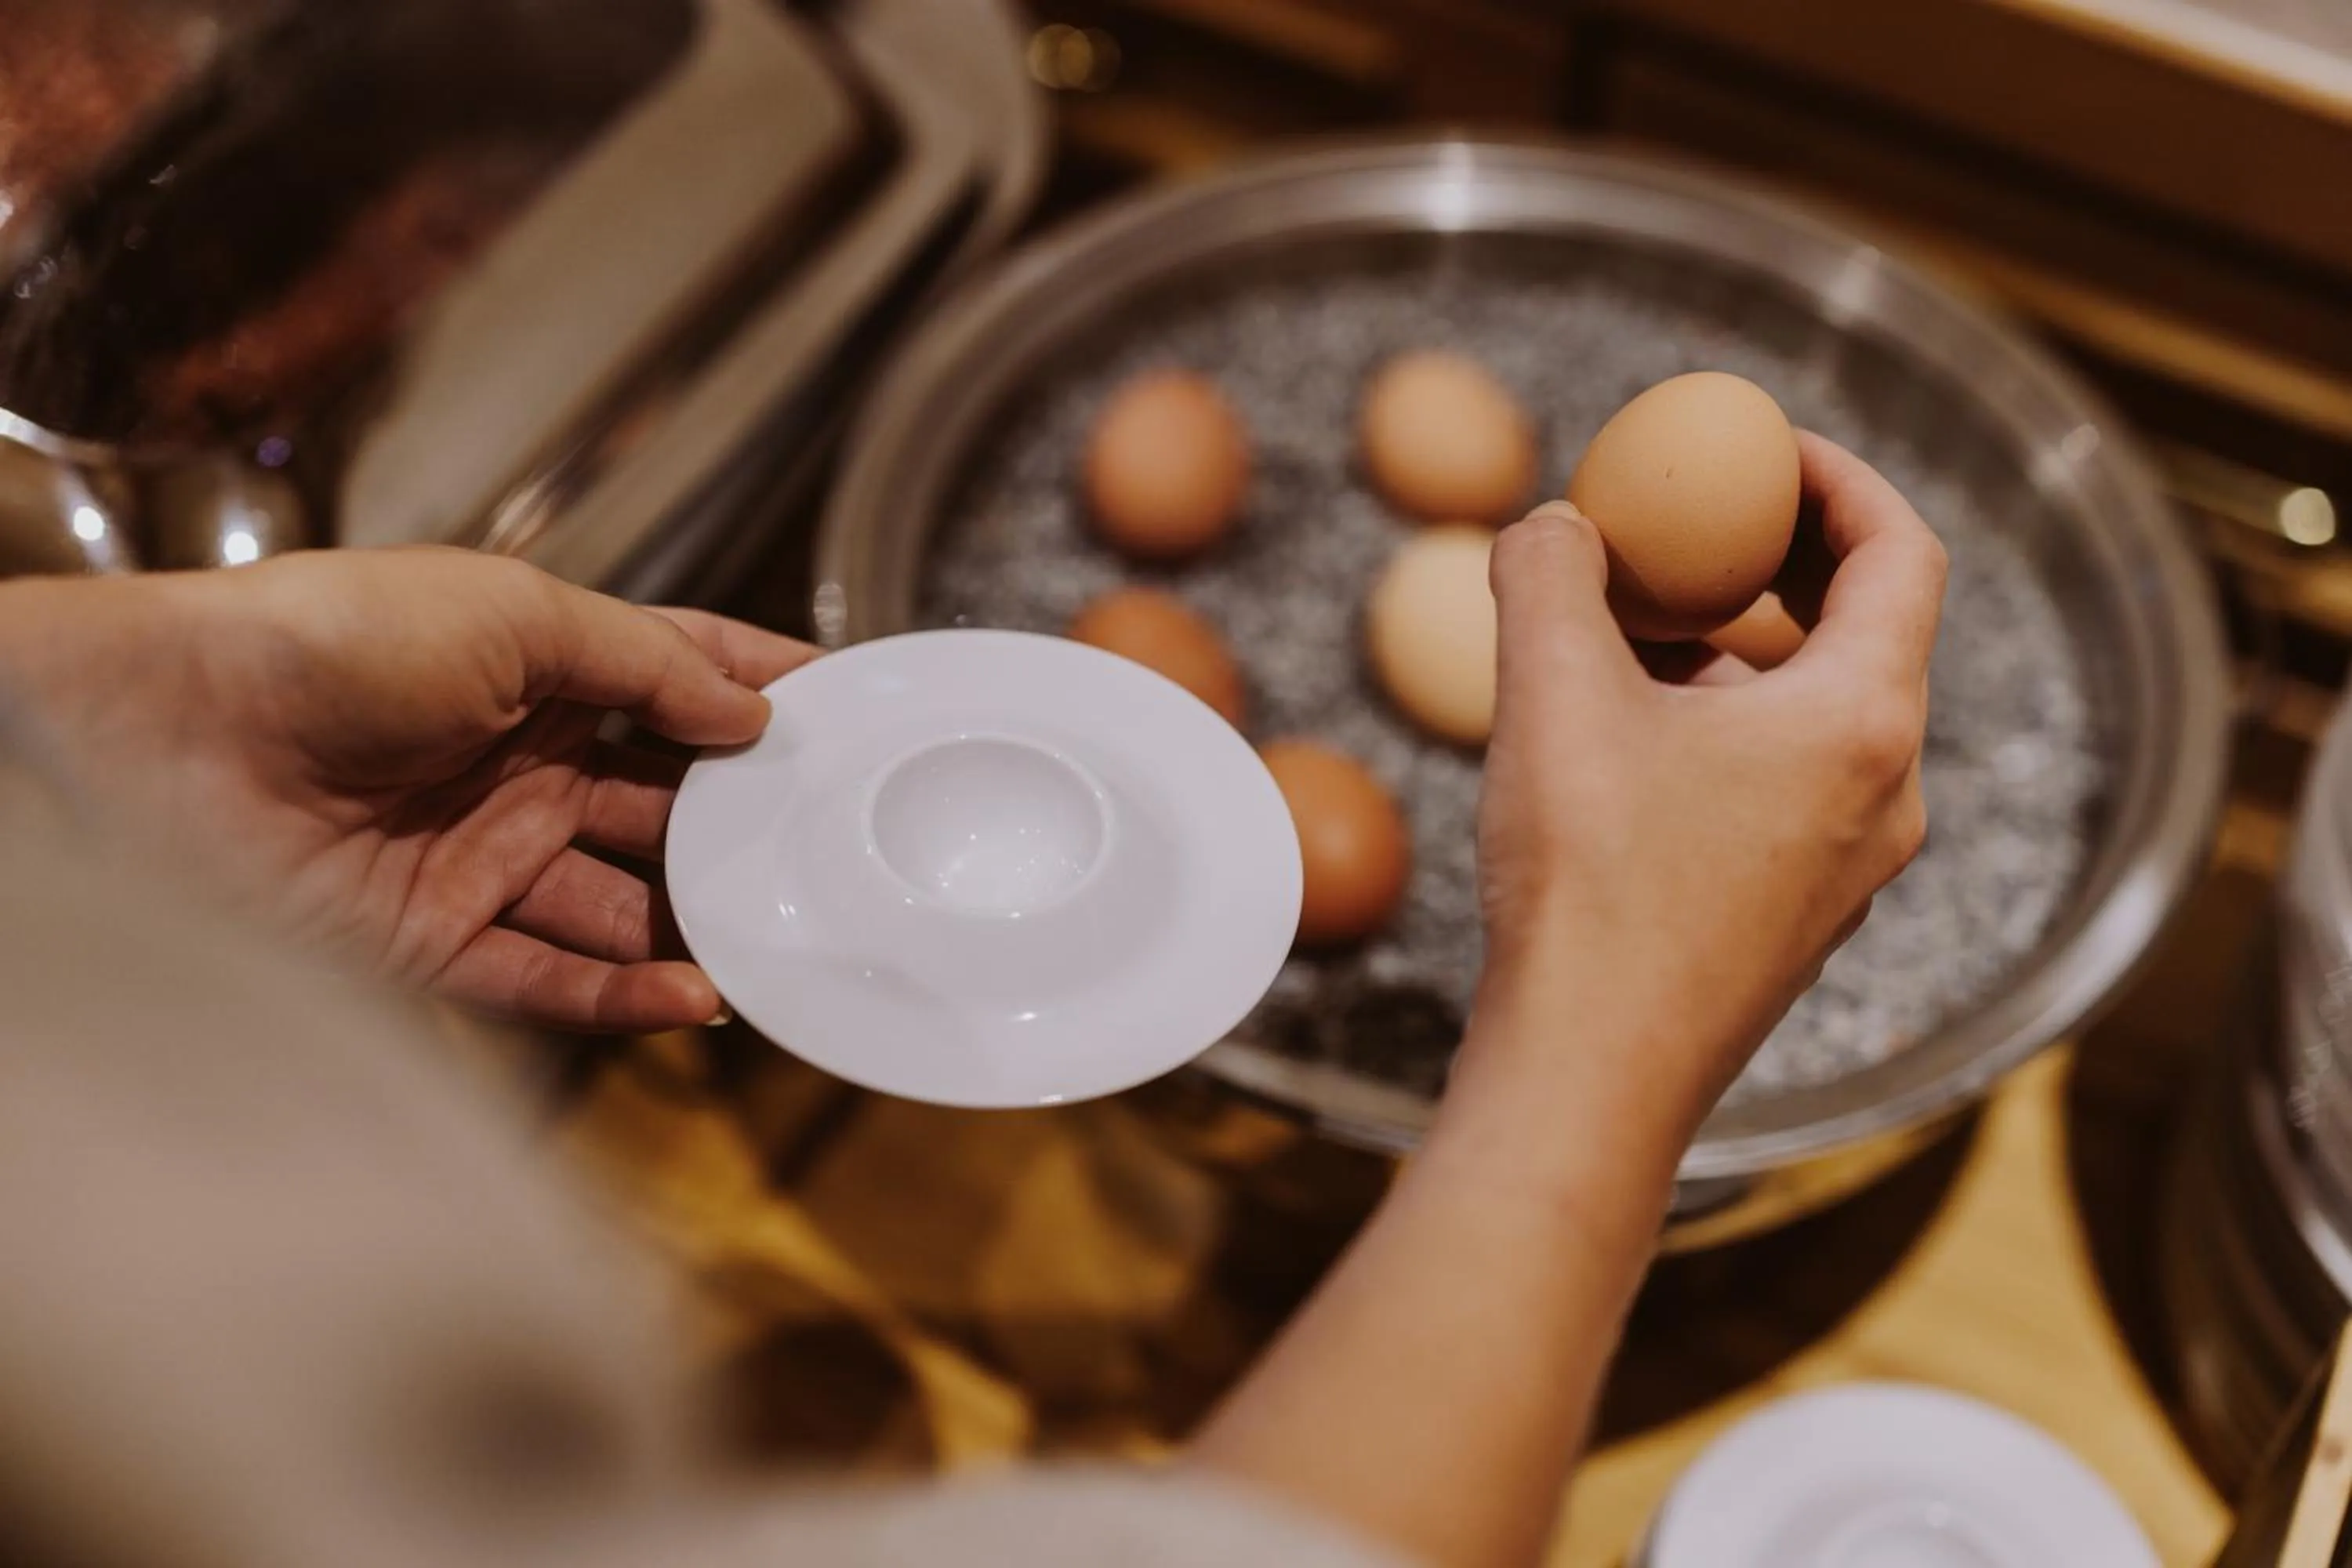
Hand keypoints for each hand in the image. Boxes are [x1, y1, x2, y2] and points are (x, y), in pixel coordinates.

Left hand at [0, 548, 814, 1030]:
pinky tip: (696, 997)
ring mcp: (477, 858)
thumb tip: (750, 713)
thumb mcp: (514, 611)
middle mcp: (514, 765)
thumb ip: (644, 664)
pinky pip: (552, 981)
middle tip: (837, 842)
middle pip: (660, 802)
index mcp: (534, 668)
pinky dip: (625, 996)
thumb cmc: (327, 639)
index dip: (758, 692)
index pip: (673, 680)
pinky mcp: (434, 943)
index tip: (850, 712)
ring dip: (699, 922)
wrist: (170, 733)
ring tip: (785, 937)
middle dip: (746, 820)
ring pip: (619, 904)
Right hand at [1468, 432, 1944, 1144]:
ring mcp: (1848, 867)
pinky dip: (1727, 730)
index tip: (1769, 446)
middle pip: (1866, 632)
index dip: (1841, 479)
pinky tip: (1625, 740)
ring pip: (1818, 715)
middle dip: (1783, 561)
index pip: (1902, 552)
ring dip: (1742, 653)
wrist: (1588, 1077)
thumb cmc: (1589, 888)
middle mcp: (1885, 794)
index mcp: (1863, 721)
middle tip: (1703, 521)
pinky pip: (1786, 786)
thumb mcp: (1552, 694)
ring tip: (1637, 629)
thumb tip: (1555, 524)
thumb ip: (1550, 574)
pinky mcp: (1796, 918)